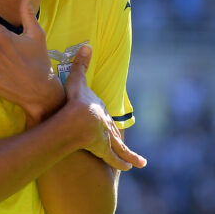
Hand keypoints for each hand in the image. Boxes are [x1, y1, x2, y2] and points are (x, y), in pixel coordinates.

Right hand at [63, 45, 146, 170]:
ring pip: (118, 148)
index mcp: (100, 111)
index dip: (106, 121)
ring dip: (129, 155)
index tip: (108, 124)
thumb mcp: (76, 81)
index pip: (105, 117)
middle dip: (120, 140)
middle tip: (129, 144)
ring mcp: (105, 138)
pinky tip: (129, 169)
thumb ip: (80, 64)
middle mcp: (106, 125)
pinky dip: (122, 163)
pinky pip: (113, 158)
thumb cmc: (75, 100)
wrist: (76, 119)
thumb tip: (87, 44)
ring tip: (140, 162)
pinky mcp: (102, 149)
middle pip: (114, 133)